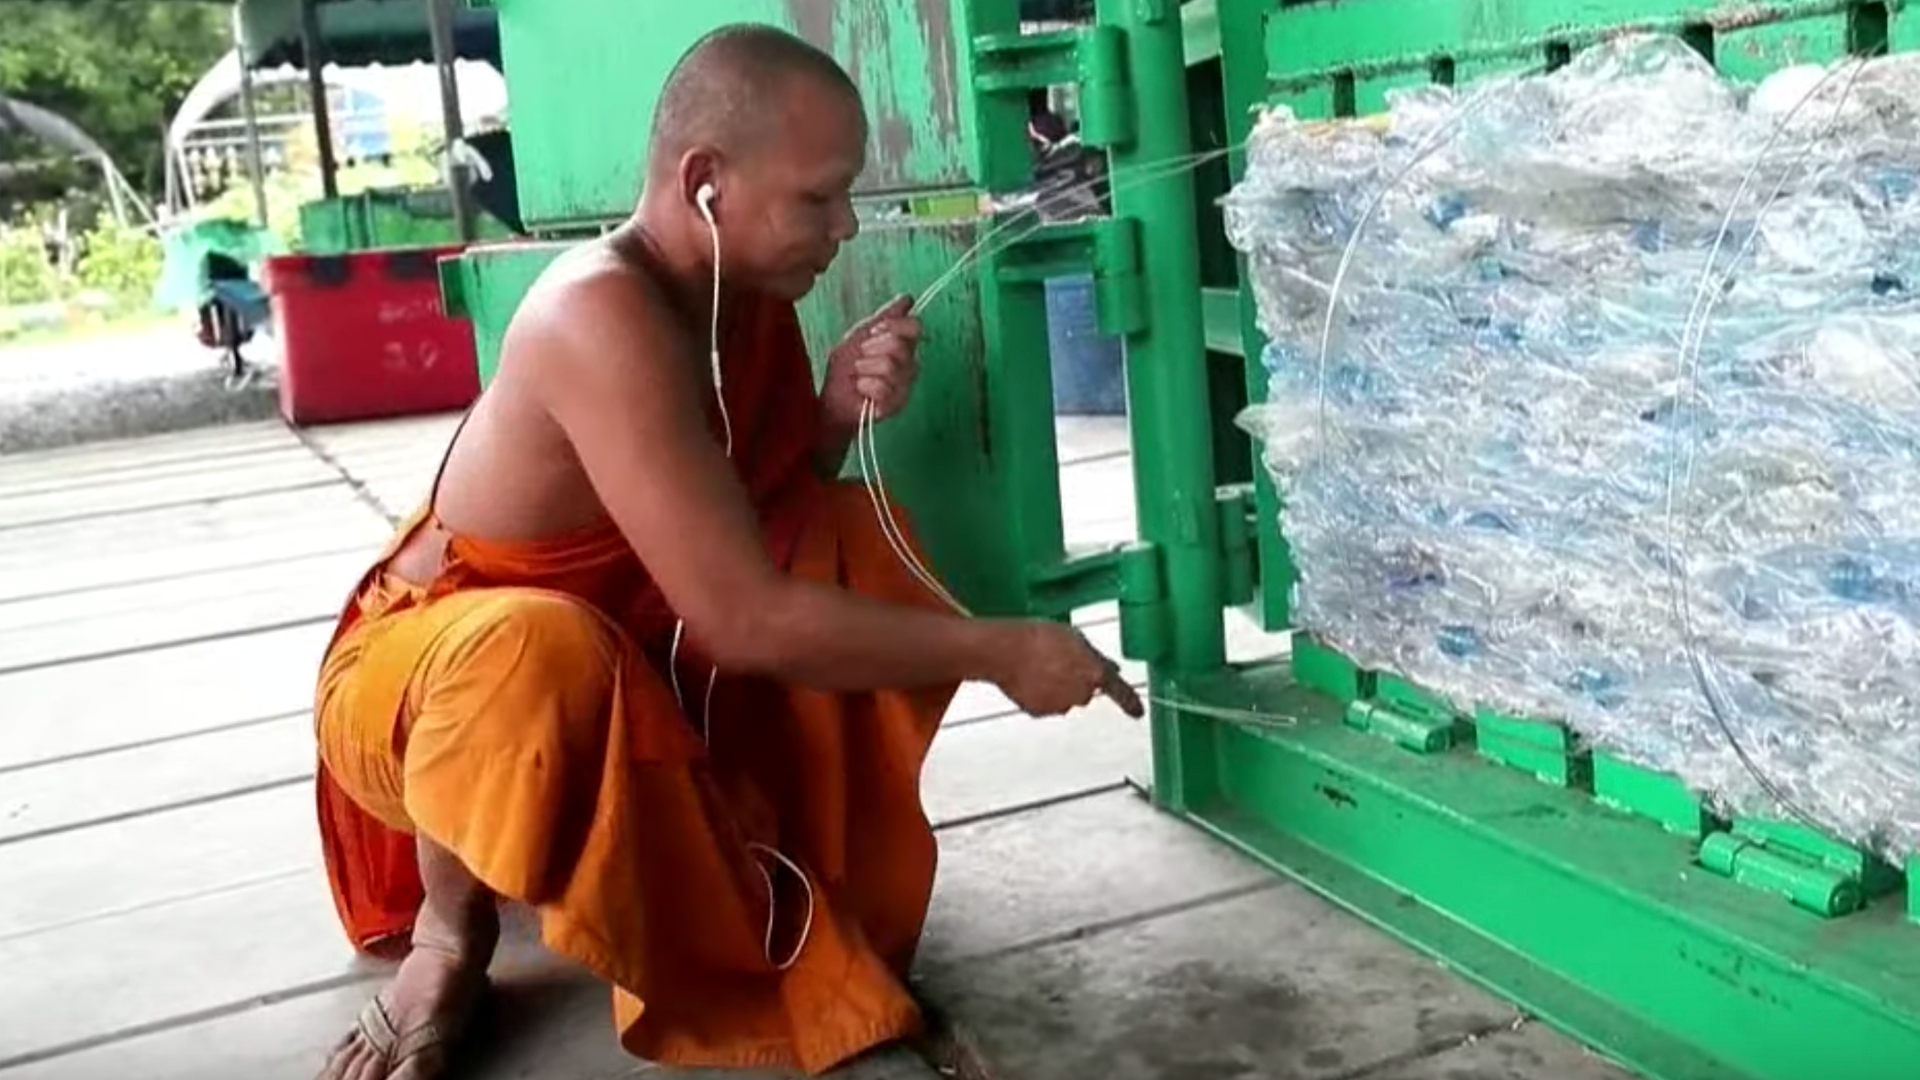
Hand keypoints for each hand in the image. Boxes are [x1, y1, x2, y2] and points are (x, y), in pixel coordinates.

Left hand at [821, 294, 921, 429]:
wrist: (833, 398)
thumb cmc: (846, 369)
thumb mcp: (860, 336)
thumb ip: (884, 318)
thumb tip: (907, 298)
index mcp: (902, 345)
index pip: (914, 326)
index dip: (893, 326)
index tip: (873, 331)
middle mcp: (909, 364)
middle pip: (899, 345)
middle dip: (872, 349)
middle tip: (860, 358)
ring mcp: (905, 385)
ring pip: (890, 366)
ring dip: (865, 369)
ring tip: (858, 375)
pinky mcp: (896, 404)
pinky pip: (883, 387)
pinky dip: (865, 386)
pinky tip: (861, 390)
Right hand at [989, 621, 1143, 718]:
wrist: (1004, 650)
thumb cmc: (1037, 637)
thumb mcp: (1074, 637)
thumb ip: (1094, 656)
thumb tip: (1109, 668)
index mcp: (1094, 672)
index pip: (1119, 690)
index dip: (1130, 702)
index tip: (1138, 711)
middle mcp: (1081, 694)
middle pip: (1087, 690)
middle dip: (1078, 679)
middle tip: (1059, 660)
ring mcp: (1060, 705)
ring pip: (1066, 698)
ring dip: (1058, 686)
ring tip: (1039, 665)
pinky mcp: (1039, 712)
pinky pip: (1046, 704)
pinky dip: (1041, 694)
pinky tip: (1029, 677)